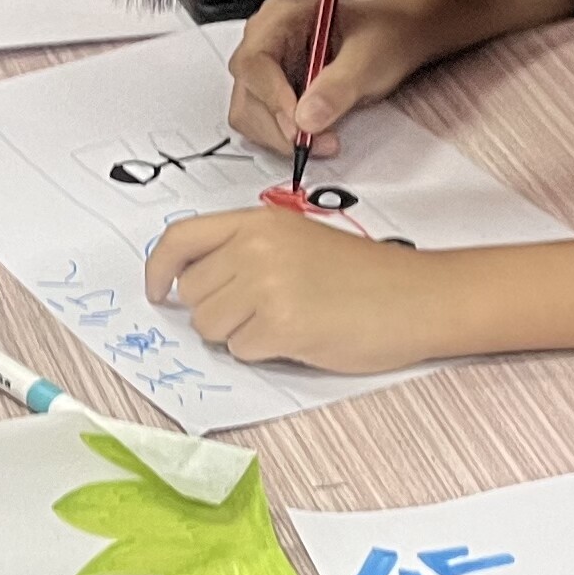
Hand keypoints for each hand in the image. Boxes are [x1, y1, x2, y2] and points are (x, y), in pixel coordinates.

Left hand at [147, 206, 444, 372]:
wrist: (416, 296)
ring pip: (210, 327)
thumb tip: (191, 283)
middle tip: (263, 311)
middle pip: (193, 293)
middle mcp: (255, 247)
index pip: (180, 238)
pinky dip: (265, 353)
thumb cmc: (364, 276)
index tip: (157, 291)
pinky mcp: (280, 324)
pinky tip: (301, 336)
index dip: (158, 269)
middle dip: (216, 311)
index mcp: (258, 221)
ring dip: (239, 335)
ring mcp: (266, 285)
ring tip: (287, 321)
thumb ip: (246, 250)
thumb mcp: (298, 240)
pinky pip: (241, 351)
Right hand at [226, 0, 460, 155]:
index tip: (299, 126)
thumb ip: (339, 86)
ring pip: (250, 109)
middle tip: (312, 143)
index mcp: (285, 13)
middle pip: (247, 90)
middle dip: (276, 124)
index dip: (273, 98)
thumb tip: (306, 117)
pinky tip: (315, 135)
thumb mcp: (370, 57)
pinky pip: (264, 118)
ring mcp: (271, 62)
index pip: (255, 61)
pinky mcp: (277, 85)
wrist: (405, 35)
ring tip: (321, 141)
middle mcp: (270, 36)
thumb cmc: (389, 32)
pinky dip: (285, 134)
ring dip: (280, 134)